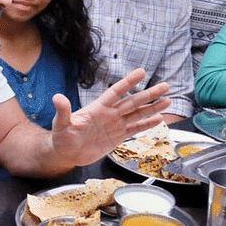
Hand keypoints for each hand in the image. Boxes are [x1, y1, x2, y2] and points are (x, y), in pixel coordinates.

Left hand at [51, 68, 169, 166]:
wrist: (66, 154)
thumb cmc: (62, 137)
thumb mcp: (61, 125)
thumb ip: (63, 112)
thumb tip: (57, 97)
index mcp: (98, 108)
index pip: (116, 92)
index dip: (128, 82)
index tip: (142, 72)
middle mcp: (110, 114)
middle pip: (133, 102)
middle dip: (149, 94)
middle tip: (165, 85)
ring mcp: (115, 125)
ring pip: (138, 114)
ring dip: (152, 108)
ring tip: (167, 100)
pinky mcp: (118, 137)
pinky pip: (135, 129)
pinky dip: (147, 125)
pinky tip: (159, 119)